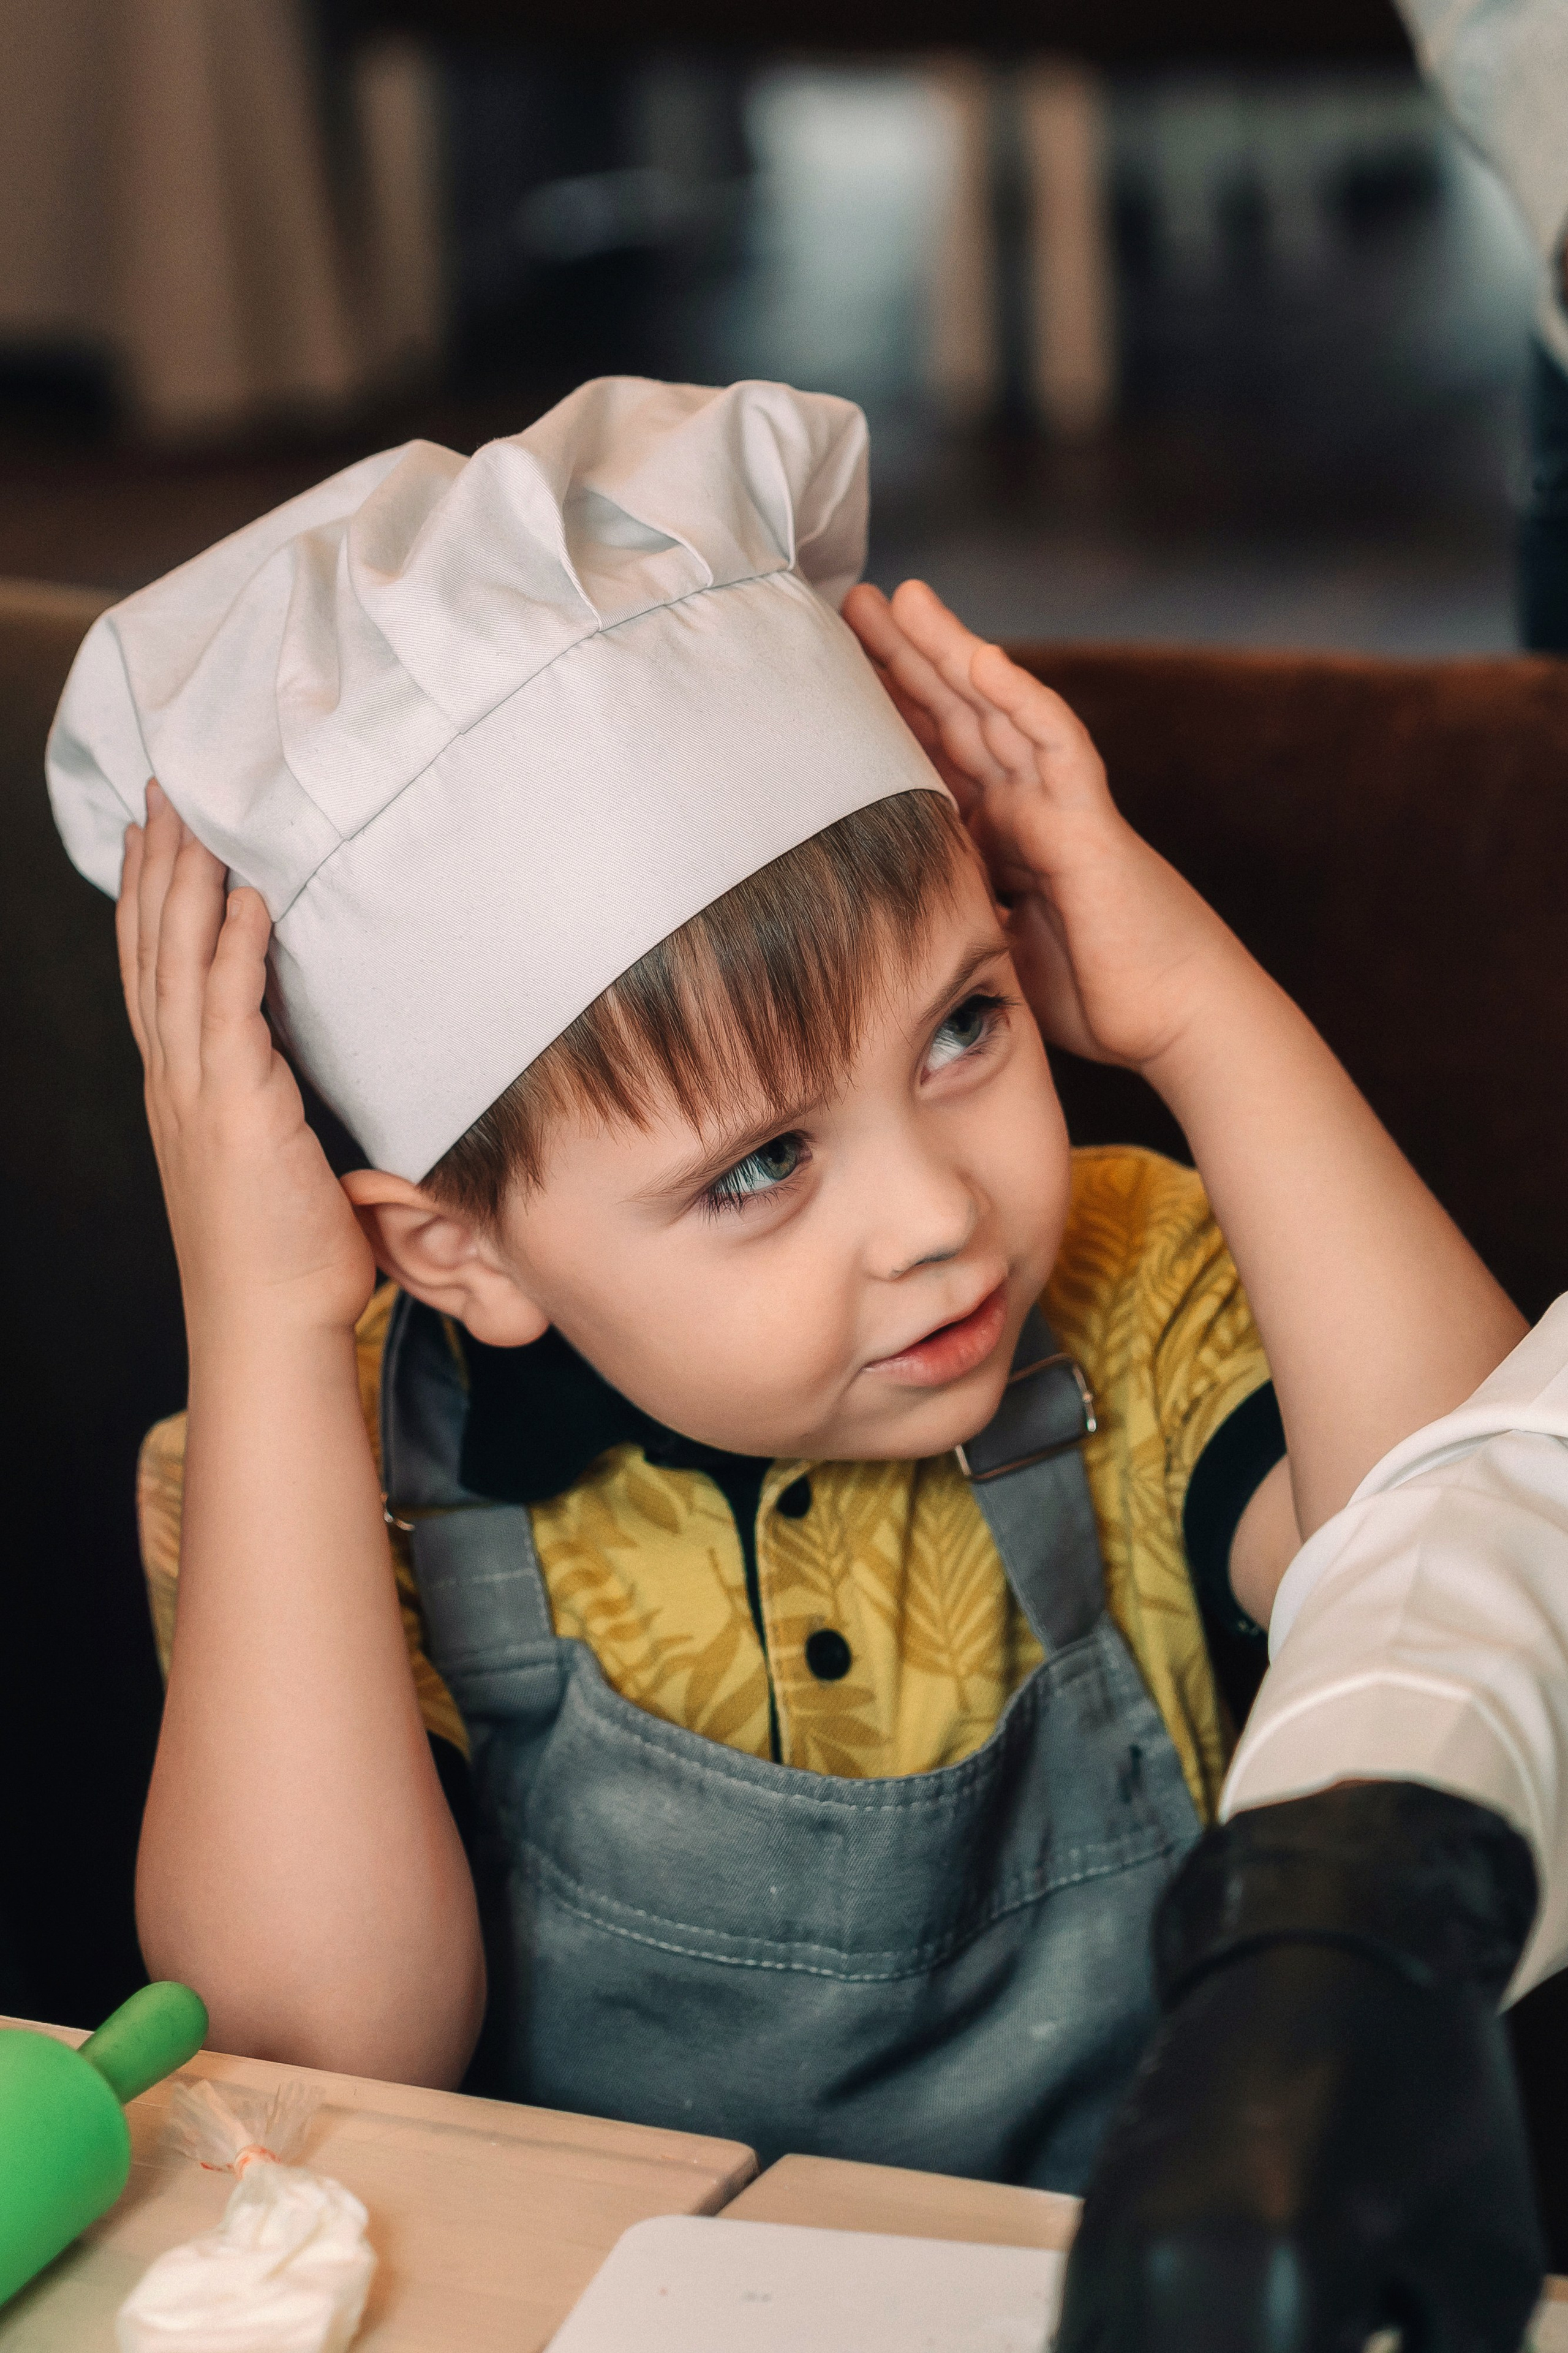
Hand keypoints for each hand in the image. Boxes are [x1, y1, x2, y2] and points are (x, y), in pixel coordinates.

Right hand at [117, 781, 375, 1341]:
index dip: (146, 903)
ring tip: (197, 817)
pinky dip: (236, 948)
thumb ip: (273, 1105)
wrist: (270, 1324)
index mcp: (181, 1091)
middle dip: (155, 868)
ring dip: (187, 886)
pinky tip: (249, 896)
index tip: (151, 838)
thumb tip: (298, 1074)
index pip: (151, 976)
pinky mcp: (238, 1110)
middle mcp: (177, 1083)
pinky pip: (229, 1011)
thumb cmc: (285, 1255)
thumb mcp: (271, 1159)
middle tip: (163, 793)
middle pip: (151, 953)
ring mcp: (199, 1095)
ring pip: (178, 967)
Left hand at [843, 579, 1249, 1076]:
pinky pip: (1058, 748)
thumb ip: (949, 910)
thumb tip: (876, 913)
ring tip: (906, 600)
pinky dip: (1023, 700)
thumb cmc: (1092, 993)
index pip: (929, 753)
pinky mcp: (1091, 824)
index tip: (829, 665)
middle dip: (905, 657)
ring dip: (954, 651)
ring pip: (999, 712)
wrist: (1171, 1020)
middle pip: (955, 715)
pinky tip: (984, 658)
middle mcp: (1023, 806)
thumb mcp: (989, 944)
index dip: (884, 707)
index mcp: (993, 833)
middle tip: (853, 600)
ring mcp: (1058, 806)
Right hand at [1058, 1786, 1543, 2352]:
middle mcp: (1164, 2270)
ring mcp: (1112, 2243)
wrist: (1333, 1933)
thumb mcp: (1480, 2270)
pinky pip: (1096, 2342)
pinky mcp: (1095, 2222)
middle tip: (1344, 2343)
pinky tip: (1237, 2327)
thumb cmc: (1431, 2092)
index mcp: (1271, 2285)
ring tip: (1291, 2329)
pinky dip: (1159, 2348)